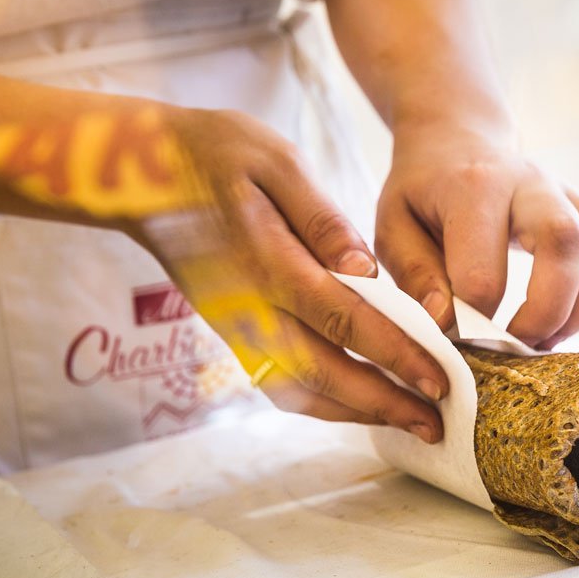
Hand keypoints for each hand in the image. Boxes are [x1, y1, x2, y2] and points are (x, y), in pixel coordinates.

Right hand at [142, 107, 447, 441]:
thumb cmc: (213, 153)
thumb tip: (365, 269)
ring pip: (299, 391)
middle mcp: (249, 308)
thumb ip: (322, 219)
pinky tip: (359, 403)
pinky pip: (278, 382)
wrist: (139, 174)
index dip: (395, 355)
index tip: (439, 379)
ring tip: (408, 421)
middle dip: (384, 403)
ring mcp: (235, 327)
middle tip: (435, 423)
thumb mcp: (276, 161)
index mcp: (268, 263)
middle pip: (325, 374)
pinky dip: (322, 403)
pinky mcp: (231, 332)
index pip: (343, 322)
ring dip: (355, 413)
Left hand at [375, 124, 578, 349]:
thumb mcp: (393, 228)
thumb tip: (447, 324)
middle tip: (519, 346)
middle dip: (547, 313)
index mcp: (473, 187)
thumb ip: (416, 275)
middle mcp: (531, 182)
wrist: (457, 140)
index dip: (472, 322)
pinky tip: (566, 316)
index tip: (458, 338)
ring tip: (545, 339)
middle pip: (566, 244)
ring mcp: (568, 193)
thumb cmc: (422, 193)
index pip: (483, 272)